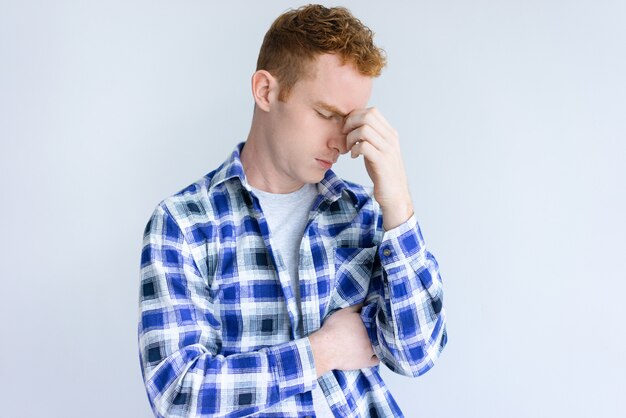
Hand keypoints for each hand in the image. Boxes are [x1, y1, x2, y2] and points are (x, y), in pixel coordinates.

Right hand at [308, 303, 379, 376]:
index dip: (376, 320)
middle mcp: (372, 336)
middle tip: (371, 331)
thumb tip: (367, 303)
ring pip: (380, 346)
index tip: (373, 320)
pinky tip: (375, 354)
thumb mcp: (344, 312)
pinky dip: (377, 356)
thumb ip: (357, 307)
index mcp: (367, 324)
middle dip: (377, 332)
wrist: (325, 348)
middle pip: (380, 333)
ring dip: (379, 343)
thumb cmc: (333, 329)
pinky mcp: (366, 361)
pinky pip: (377, 360)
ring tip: (375, 342)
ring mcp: (370, 350)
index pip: (377, 320)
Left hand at [342, 107, 413, 229]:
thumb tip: (353, 125)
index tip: (347, 128)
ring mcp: (387, 150)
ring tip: (348, 148)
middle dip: (350, 123)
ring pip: (364, 129)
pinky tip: (353, 156)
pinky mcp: (382, 162)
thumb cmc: (382, 173)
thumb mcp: (378, 150)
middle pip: (368, 116)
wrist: (395, 195)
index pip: (372, 111)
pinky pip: (364, 146)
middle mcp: (391, 139)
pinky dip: (354, 149)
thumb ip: (370, 137)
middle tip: (344, 136)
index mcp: (390, 134)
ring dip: (350, 137)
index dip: (355, 116)